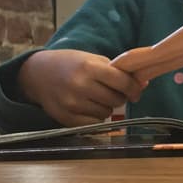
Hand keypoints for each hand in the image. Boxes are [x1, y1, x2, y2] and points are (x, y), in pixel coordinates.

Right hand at [18, 49, 143, 126]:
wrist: (37, 74)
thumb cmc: (70, 64)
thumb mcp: (92, 59)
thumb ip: (117, 71)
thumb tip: (144, 83)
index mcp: (89, 67)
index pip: (122, 81)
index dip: (133, 87)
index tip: (136, 90)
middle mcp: (80, 86)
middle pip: (116, 99)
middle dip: (120, 97)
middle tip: (113, 92)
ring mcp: (72, 104)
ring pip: (106, 113)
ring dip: (106, 107)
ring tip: (96, 97)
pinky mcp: (66, 118)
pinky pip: (93, 123)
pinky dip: (96, 117)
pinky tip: (88, 107)